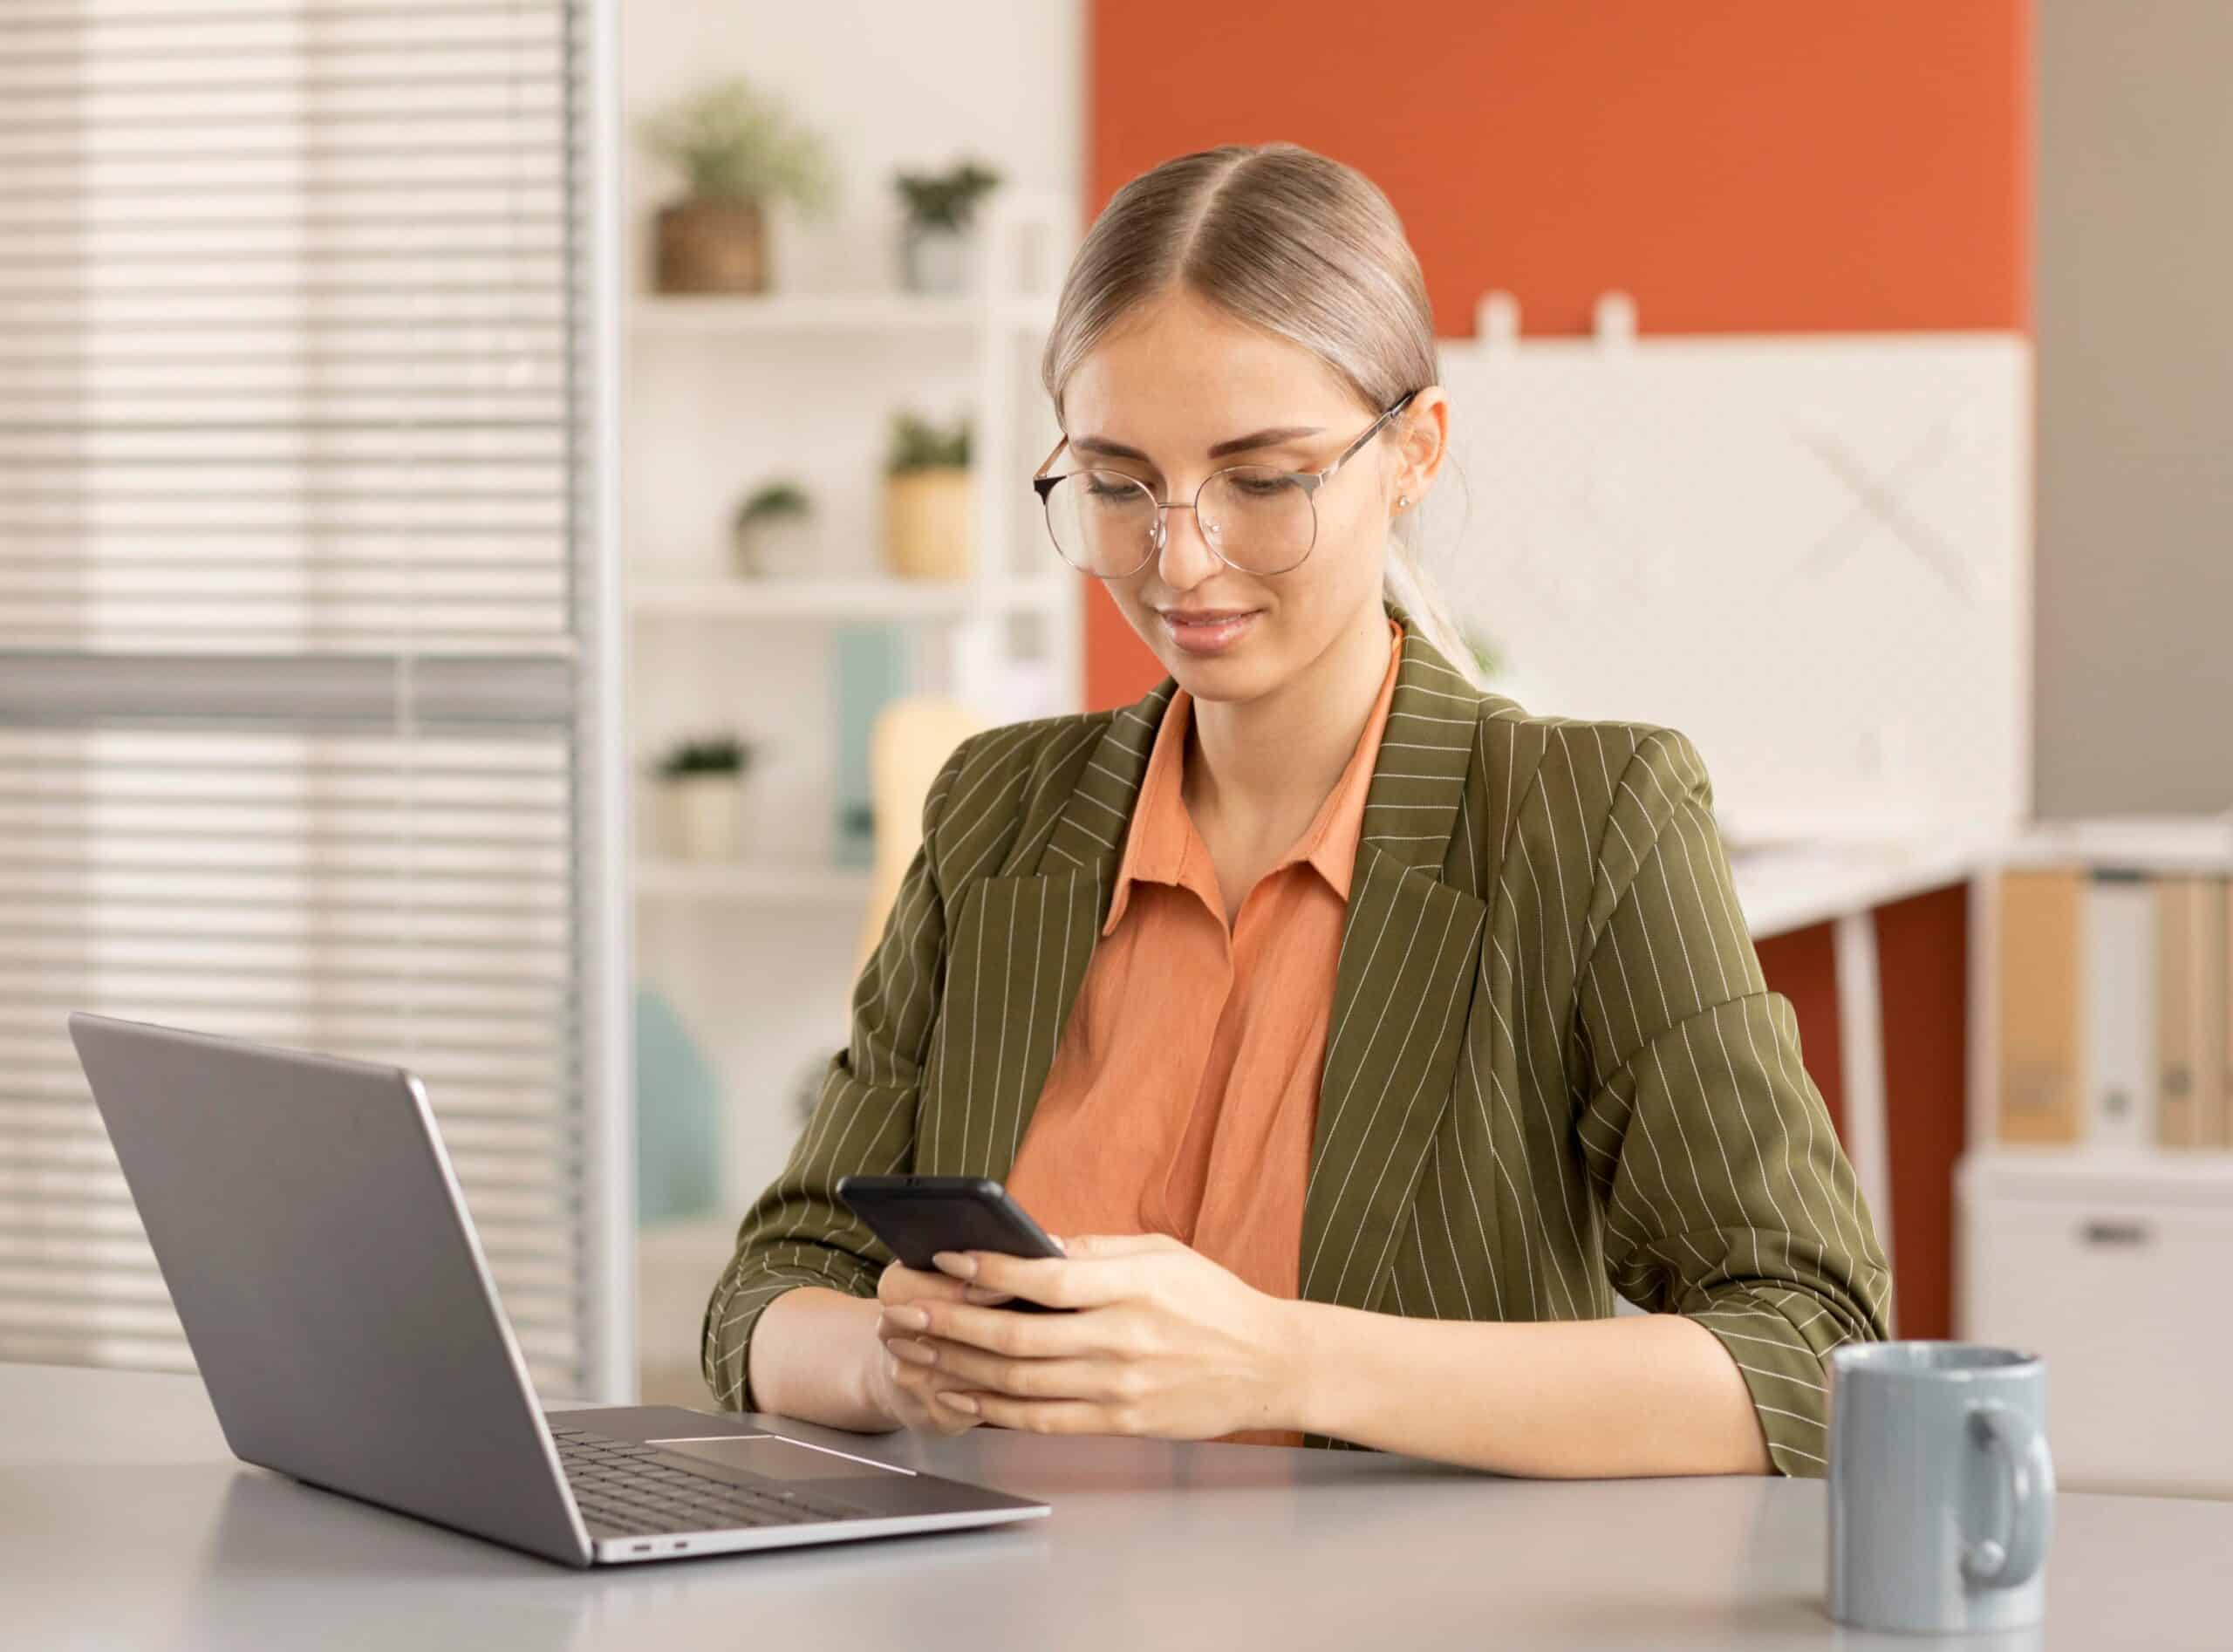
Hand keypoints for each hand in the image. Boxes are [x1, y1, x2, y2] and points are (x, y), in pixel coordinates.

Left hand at [881, 1232, 1300, 1438]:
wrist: (1269, 1364)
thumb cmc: (1212, 1300)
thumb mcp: (1162, 1252)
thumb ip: (1097, 1250)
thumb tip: (1032, 1247)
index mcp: (1133, 1288)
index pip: (1046, 1280)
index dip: (989, 1272)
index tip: (945, 1258)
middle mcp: (1122, 1340)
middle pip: (1018, 1338)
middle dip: (950, 1324)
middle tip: (903, 1312)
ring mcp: (1120, 1388)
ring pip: (1019, 1384)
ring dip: (957, 1368)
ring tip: (914, 1352)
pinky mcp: (1121, 1422)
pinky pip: (1043, 1420)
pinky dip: (994, 1408)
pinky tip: (959, 1393)